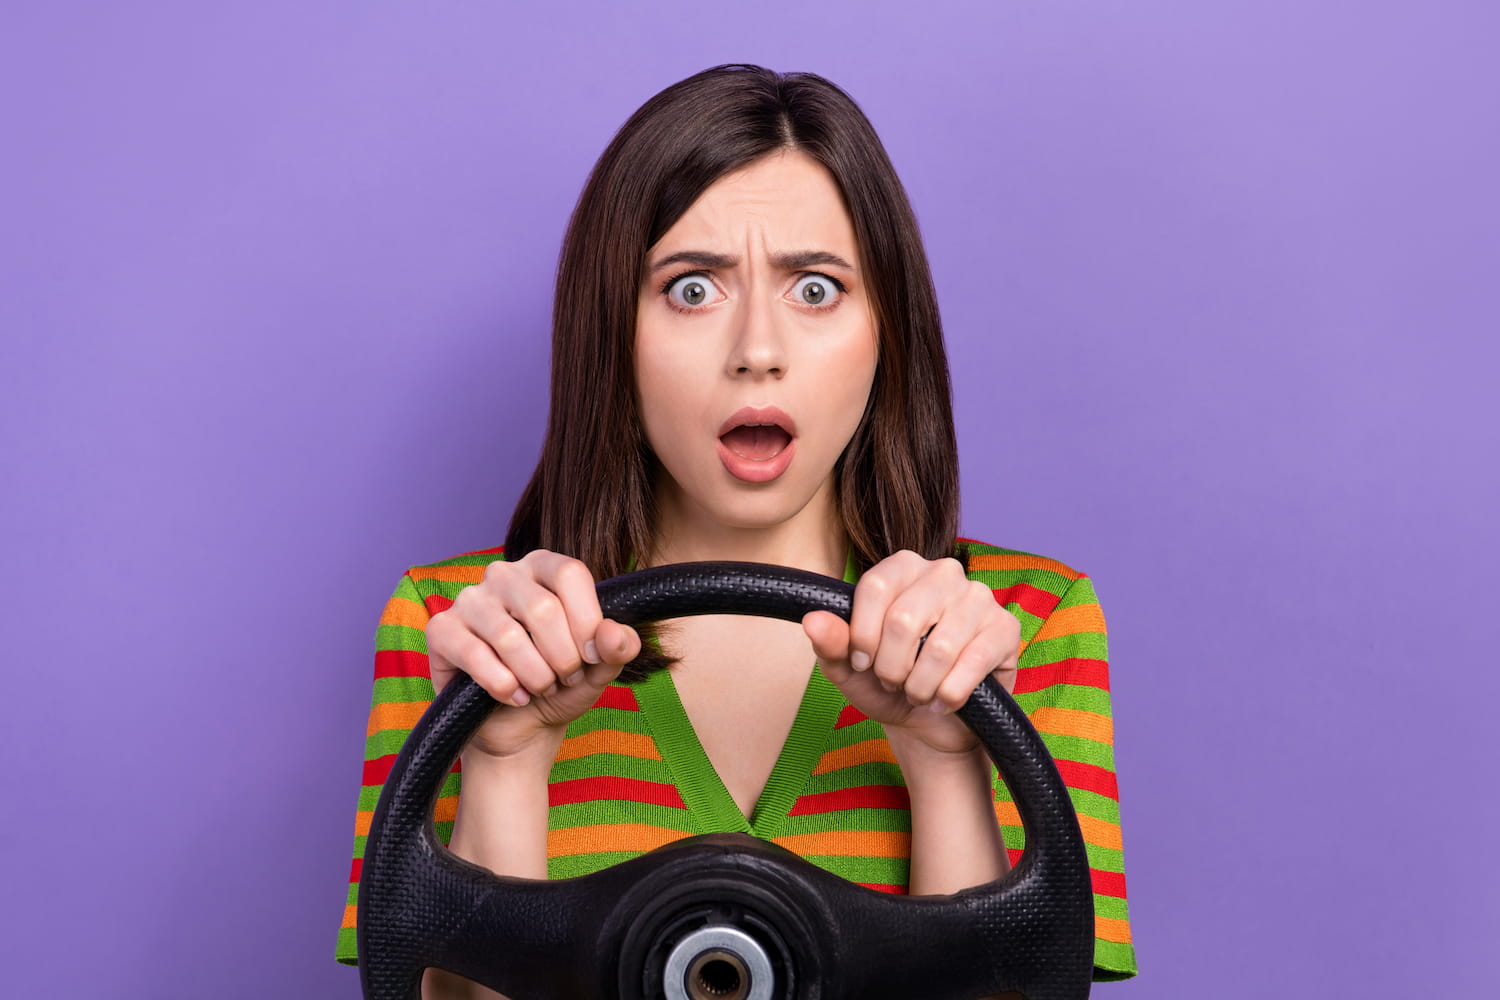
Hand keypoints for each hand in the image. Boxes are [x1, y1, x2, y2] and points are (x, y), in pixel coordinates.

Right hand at [425, 550, 641, 759]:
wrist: (521, 725)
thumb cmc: (560, 684)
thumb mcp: (599, 668)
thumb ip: (617, 648)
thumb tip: (612, 634)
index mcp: (543, 567)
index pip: (570, 574)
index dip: (587, 621)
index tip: (592, 657)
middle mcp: (503, 574)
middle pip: (542, 608)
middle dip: (562, 657)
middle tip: (564, 679)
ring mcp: (468, 600)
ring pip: (509, 637)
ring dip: (535, 675)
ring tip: (541, 689)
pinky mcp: (441, 630)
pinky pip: (474, 655)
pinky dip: (502, 685)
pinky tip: (514, 696)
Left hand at [803, 550, 1019, 754]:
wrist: (932, 722)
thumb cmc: (888, 685)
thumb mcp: (849, 669)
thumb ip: (831, 643)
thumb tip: (812, 619)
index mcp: (902, 567)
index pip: (875, 587)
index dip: (862, 635)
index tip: (862, 663)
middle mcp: (944, 572)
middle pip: (904, 618)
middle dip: (891, 666)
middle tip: (893, 682)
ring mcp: (979, 597)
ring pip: (939, 646)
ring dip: (920, 686)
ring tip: (917, 693)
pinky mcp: (1005, 629)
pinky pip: (972, 664)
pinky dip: (949, 694)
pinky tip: (943, 700)